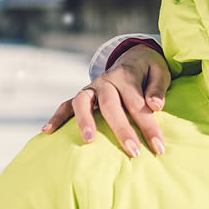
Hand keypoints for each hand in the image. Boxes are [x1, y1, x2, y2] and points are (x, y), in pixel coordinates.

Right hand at [41, 44, 170, 156]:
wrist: (133, 56)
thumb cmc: (148, 71)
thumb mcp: (161, 72)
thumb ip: (157, 88)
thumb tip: (155, 105)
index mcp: (127, 74)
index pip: (138, 103)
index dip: (149, 126)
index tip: (158, 147)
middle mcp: (106, 80)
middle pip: (111, 104)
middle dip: (121, 129)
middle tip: (133, 151)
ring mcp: (92, 87)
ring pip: (83, 102)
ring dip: (84, 121)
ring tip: (89, 141)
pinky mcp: (82, 95)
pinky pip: (66, 105)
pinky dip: (57, 116)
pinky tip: (48, 132)